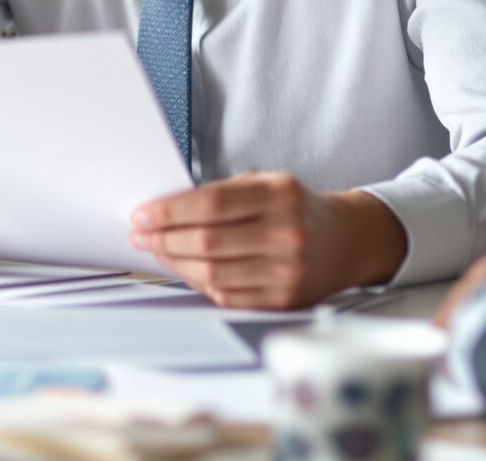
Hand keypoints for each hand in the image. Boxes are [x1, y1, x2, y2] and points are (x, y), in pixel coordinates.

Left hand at [129, 174, 407, 309]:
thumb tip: (163, 212)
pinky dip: (199, 283)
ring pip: (212, 272)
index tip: (142, 214)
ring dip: (175, 263)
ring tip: (157, 251)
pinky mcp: (284, 300)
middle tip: (140, 234)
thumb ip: (221, 194)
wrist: (345, 241)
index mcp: (280, 195)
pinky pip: (227, 295)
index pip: (211, 204)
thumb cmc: (295, 208)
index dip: (169, 211)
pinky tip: (186, 269)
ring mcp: (288, 271)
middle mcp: (288, 233)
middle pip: (207, 241)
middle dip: (163, 238)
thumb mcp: (266, 185)